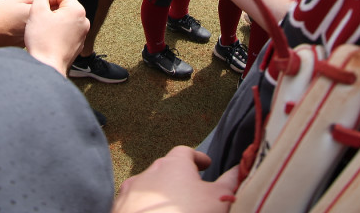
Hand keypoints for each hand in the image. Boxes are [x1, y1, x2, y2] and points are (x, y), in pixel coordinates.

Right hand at [25, 0, 88, 73]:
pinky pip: (68, 30)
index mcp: (77, 10)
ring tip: (43, 29)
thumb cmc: (41, 39)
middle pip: (65, 5)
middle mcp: (84, 20)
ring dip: (54, 20)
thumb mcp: (37, 11)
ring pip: (66, 18)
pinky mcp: (78, 44)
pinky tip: (49, 39)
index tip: (39, 10)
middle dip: (51, 9)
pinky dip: (58, 31)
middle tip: (39, 19)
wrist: (46, 67)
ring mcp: (83, 33)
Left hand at [115, 146, 237, 212]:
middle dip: (178, 177)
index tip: (205, 164)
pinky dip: (144, 206)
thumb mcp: (217, 199)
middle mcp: (149, 171)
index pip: (186, 152)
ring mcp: (132, 190)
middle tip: (191, 189)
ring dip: (160, 192)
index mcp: (173, 163)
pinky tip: (152, 212)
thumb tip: (240, 169)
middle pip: (166, 168)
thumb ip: (229, 183)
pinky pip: (134, 202)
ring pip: (148, 186)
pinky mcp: (119, 207)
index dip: (197, 158)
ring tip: (172, 206)